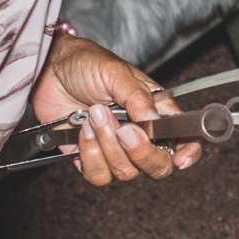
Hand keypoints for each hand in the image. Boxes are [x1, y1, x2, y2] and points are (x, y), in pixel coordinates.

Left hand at [31, 34, 198, 184]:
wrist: (50, 70)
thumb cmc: (87, 64)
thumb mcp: (116, 73)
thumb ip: (137, 98)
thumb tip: (153, 119)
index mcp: (156, 112)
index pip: (183, 139)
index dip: (188, 153)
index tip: (180, 158)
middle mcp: (139, 134)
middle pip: (158, 165)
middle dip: (141, 153)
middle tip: (125, 130)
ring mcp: (115, 149)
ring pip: (125, 171)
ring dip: (107, 145)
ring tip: (94, 116)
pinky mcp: (90, 158)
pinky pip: (99, 174)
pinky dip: (89, 153)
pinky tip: (83, 130)